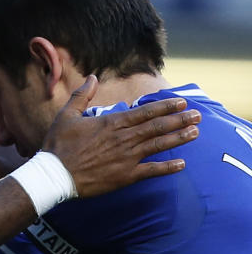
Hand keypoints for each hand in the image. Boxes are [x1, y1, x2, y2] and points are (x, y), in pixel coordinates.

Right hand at [42, 76, 200, 196]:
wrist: (55, 175)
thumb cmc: (59, 144)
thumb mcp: (66, 115)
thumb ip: (82, 96)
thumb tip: (92, 77)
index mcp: (112, 123)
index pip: (145, 112)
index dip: (165, 106)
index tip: (182, 102)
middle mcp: (124, 138)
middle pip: (158, 126)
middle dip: (179, 120)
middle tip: (198, 115)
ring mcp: (127, 158)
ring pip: (159, 145)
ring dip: (179, 138)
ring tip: (195, 133)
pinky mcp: (125, 176)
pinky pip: (152, 171)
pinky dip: (168, 167)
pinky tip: (181, 164)